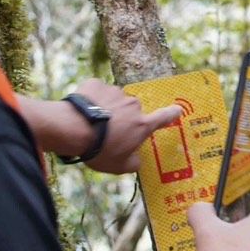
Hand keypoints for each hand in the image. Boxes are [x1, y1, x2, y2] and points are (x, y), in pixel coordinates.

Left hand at [22, 80, 182, 173]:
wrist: (72, 128)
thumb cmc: (100, 150)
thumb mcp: (119, 166)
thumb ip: (133, 162)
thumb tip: (136, 160)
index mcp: (142, 124)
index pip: (164, 117)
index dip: (171, 113)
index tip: (177, 109)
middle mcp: (133, 104)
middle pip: (132, 110)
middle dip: (123, 118)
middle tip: (108, 131)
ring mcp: (114, 92)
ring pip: (113, 100)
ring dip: (106, 108)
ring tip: (90, 122)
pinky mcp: (96, 84)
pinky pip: (96, 91)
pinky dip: (91, 99)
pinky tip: (81, 110)